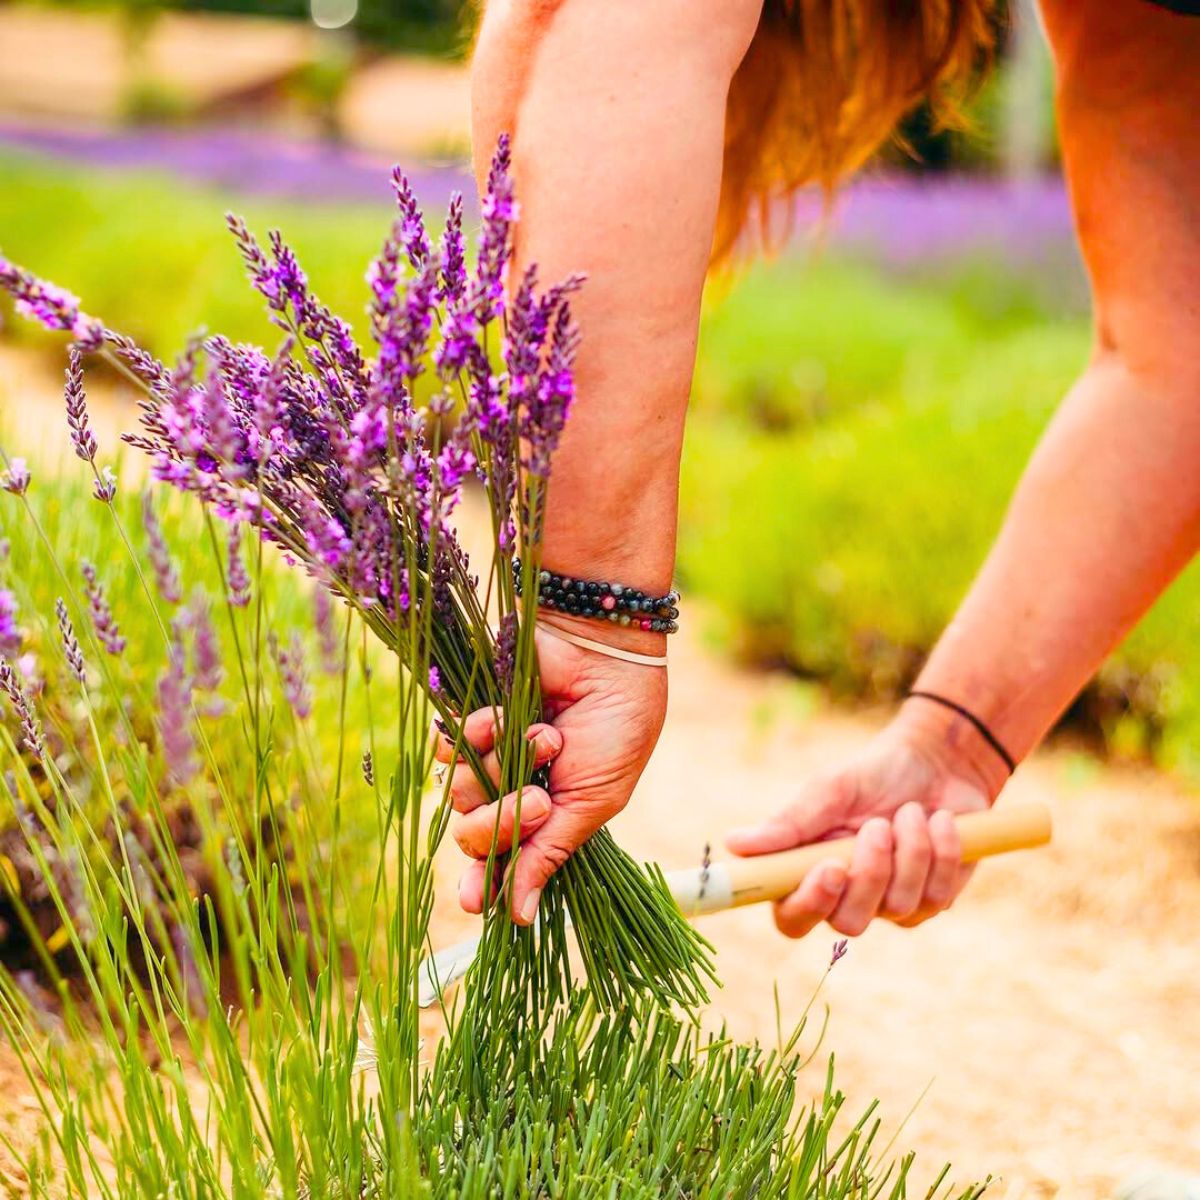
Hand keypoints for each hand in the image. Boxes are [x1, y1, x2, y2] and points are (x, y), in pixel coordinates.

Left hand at [434, 615, 666, 925]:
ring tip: (546, 740)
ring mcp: (488, 757)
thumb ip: (549, 854)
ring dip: (503, 771)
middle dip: (501, 824)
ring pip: (459, 795)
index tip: (475, 903)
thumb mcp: (593, 803)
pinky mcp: (470, 720)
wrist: (607, 658)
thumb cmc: (616, 729)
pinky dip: (481, 735)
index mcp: (542, 819)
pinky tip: (511, 718)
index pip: (499, 864)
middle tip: (539, 801)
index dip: (482, 885)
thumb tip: (520, 917)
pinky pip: (449, 748)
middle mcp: (508, 791)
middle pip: (471, 837)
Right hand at [726, 702, 1008, 937]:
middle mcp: (846, 896)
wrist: (938, 764)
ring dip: (910, 852)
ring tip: (910, 811)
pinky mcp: (932, 900)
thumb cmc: (872, 774)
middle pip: (849, 922)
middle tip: (878, 826)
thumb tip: (734, 843)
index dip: (808, 904)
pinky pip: (937, 896)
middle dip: (870, 874)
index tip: (830, 867)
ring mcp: (891, 904)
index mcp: (808, 872)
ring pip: (898, 907)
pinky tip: (939, 821)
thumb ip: (789, 823)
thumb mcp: (829, 790)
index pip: (792, 918)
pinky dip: (941, 851)